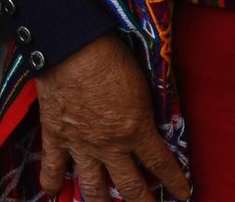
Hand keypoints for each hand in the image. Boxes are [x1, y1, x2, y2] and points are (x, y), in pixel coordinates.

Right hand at [34, 33, 190, 200]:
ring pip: (93, 186)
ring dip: (101, 201)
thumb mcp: (142, 84)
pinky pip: (52, 166)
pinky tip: (53, 192)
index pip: (161, 164)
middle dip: (142, 201)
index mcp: (136, 130)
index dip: (174, 182)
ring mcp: (81, 145)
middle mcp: (110, 146)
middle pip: (129, 186)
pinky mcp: (56, 136)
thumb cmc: (112, 57)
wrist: (74, 48)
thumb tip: (149, 120)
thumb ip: (145, 110)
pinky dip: (51, 181)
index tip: (183, 194)